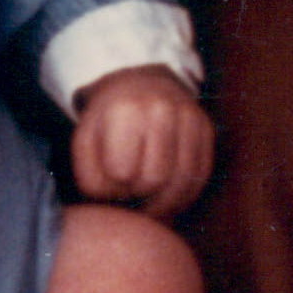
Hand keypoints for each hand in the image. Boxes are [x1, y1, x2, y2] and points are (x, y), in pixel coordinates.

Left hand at [71, 66, 213, 216]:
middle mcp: (162, 109)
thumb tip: (121, 207)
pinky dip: (185, 195)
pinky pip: (201, 176)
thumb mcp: (86, 144)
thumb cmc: (108, 124)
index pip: (122, 173)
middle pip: (155, 179)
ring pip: (183, 182)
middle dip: (141, 195)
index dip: (115, 187)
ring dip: (165, 203)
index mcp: (125, 110)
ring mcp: (189, 116)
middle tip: (131, 191)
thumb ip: (92, 180)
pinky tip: (168, 197)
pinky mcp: (206, 128)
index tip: (112, 182)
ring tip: (149, 204)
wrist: (140, 86)